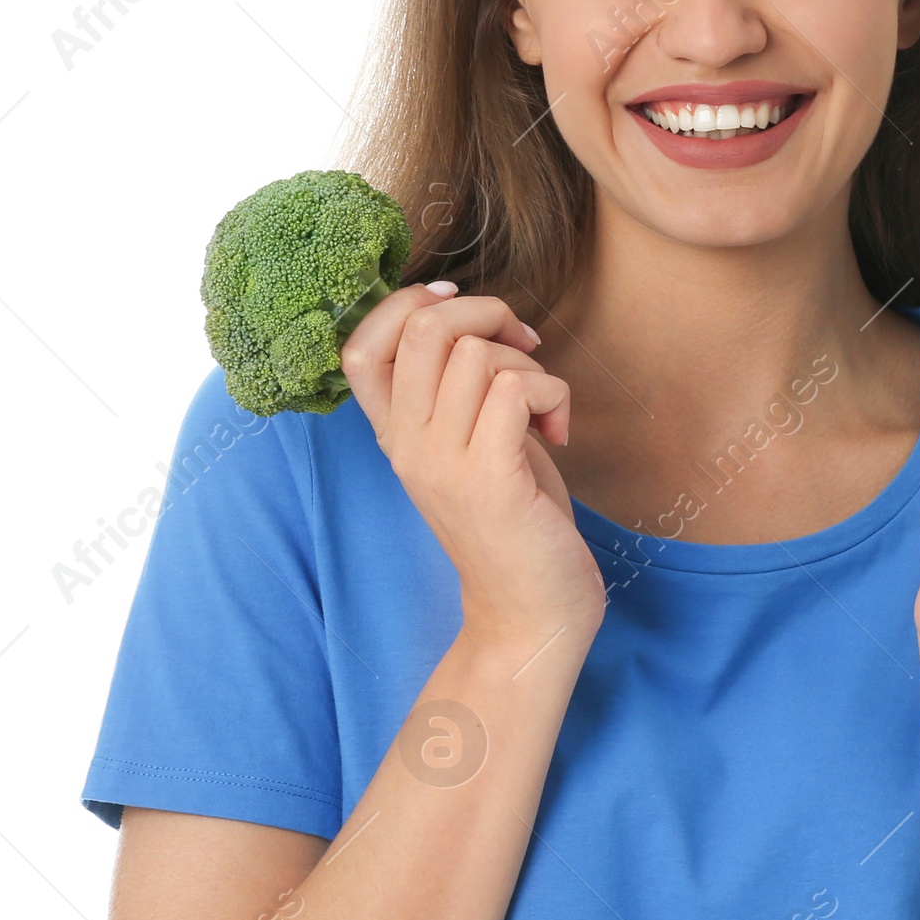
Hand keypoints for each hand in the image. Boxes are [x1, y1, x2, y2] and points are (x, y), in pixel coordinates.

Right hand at [340, 285, 606, 652]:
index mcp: (396, 435)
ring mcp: (444, 464)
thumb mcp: (471, 446)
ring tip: (543, 410)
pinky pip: (515, 389)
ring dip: (528, 366)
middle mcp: (407, 446)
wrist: (530, 614)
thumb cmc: (515, 523)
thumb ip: (458, 391)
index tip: (462, 311)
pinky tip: (559, 431)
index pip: (360, 345)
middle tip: (522, 350)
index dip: (410, 304)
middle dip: (485, 315)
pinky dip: (552, 393)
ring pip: (477, 355)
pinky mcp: (490, 480)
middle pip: (422, 329)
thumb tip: (477, 319)